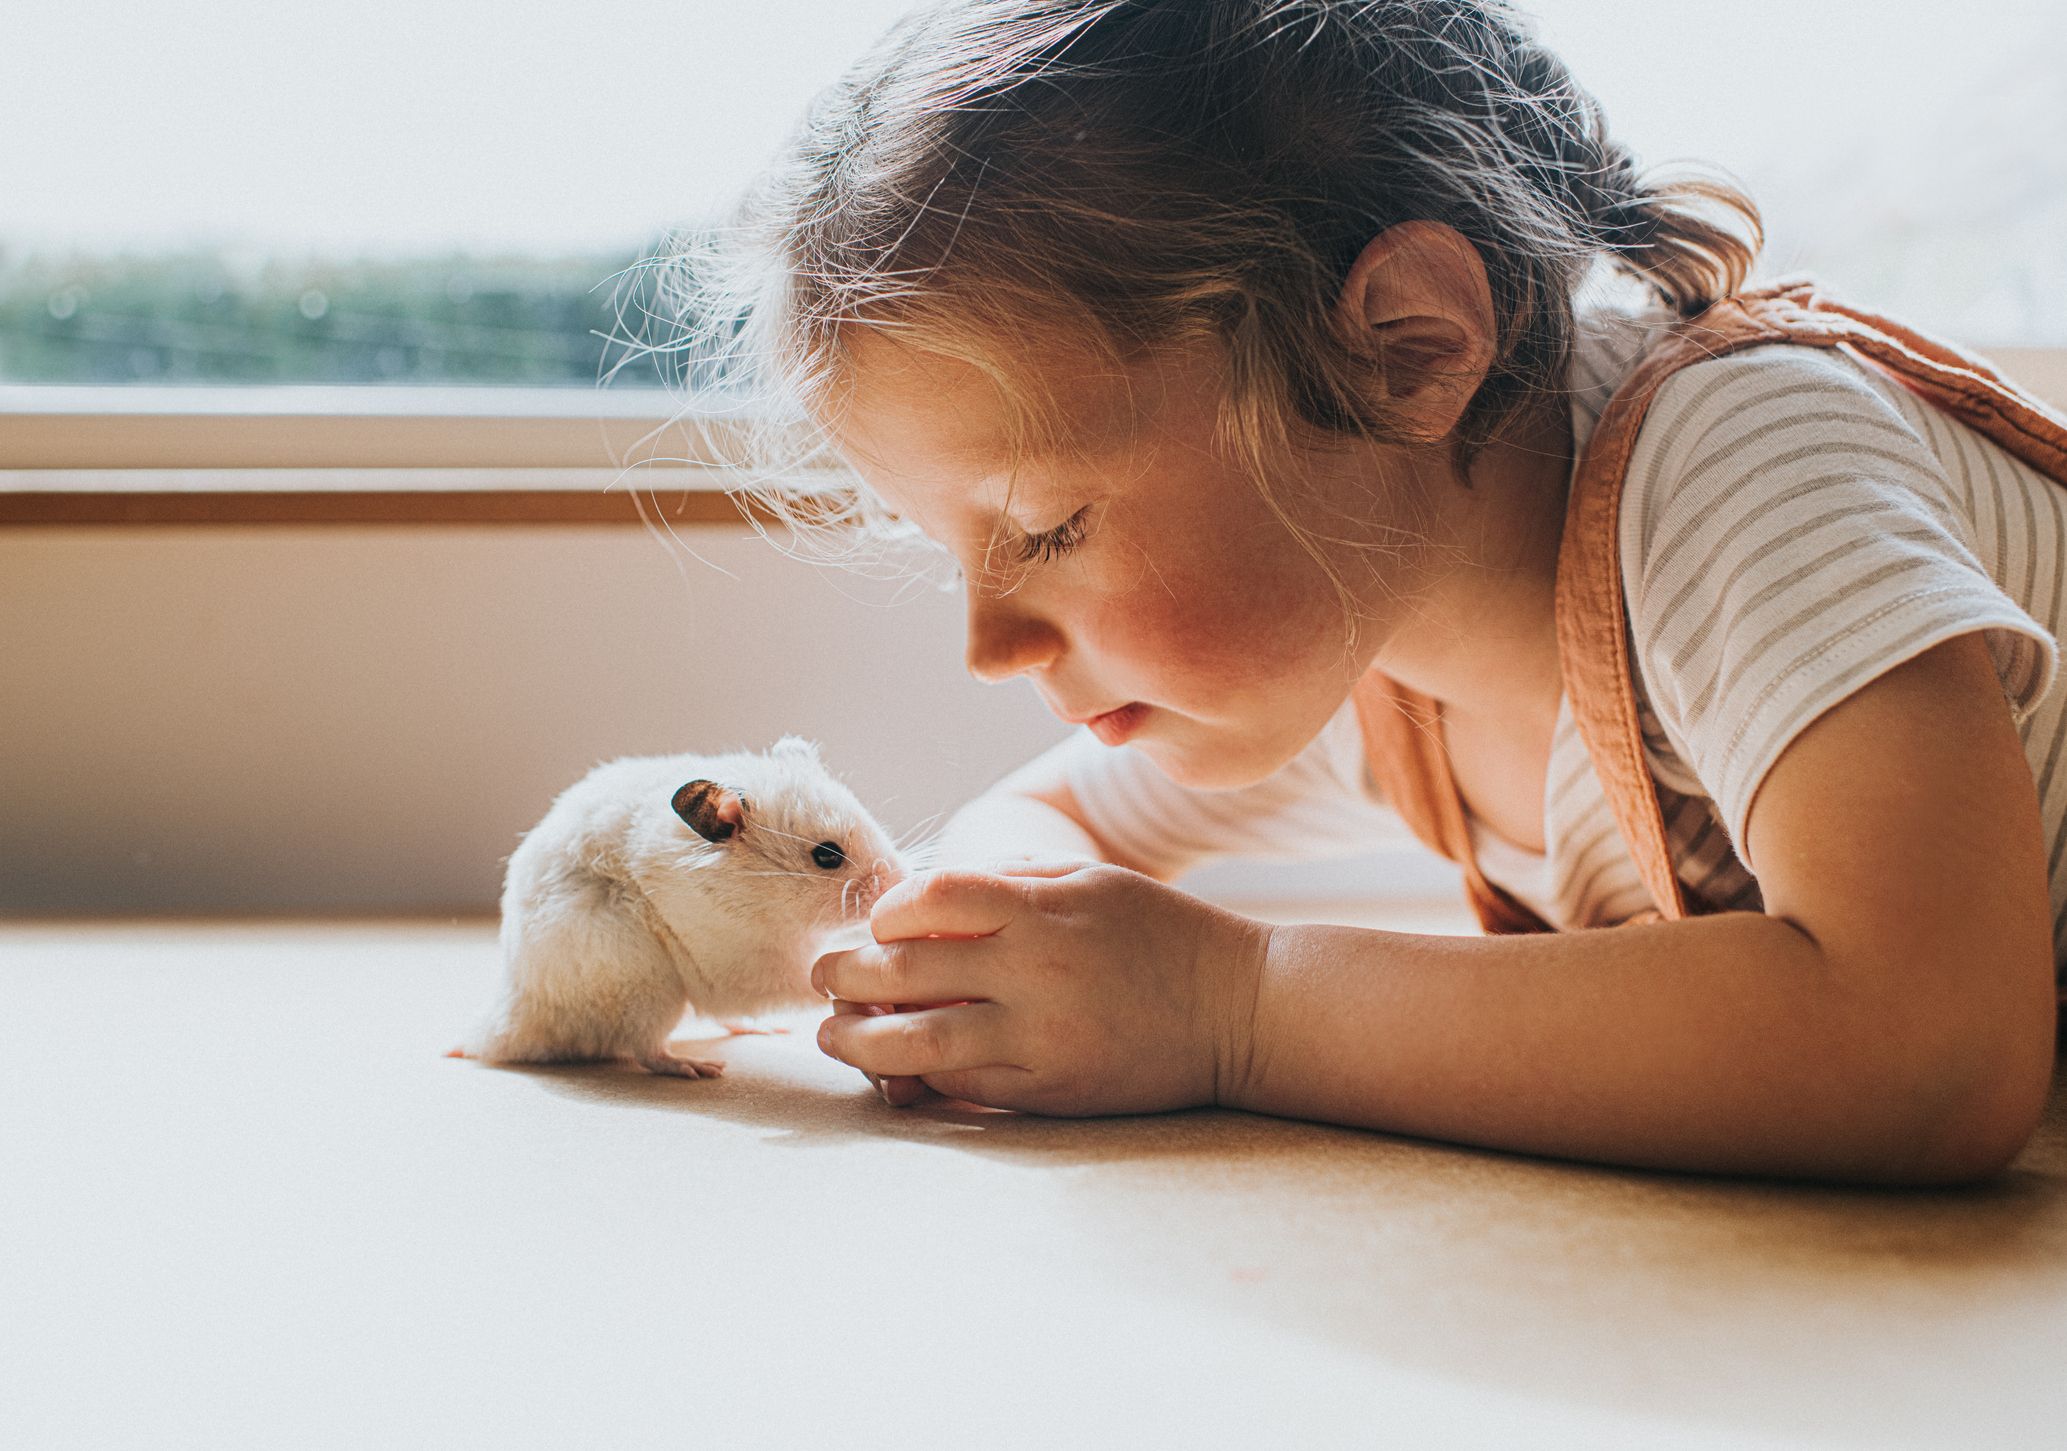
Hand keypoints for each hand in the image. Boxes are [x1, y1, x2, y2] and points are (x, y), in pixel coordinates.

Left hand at [811, 859, 1270, 1115]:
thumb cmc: (1160, 934)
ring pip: (916, 1044)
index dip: (885, 913)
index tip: (877, 925)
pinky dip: (917, 1079)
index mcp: (1042, 907)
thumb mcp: (1089, 879)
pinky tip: (895, 1070)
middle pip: (903, 970)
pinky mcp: (1050, 1092)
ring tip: (834, 1035)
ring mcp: (1040, 1037)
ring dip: (857, 1040)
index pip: (928, 900)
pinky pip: (961, 1089)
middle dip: (845, 974)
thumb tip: (919, 900)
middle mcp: (1034, 970)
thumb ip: (1007, 881)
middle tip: (823, 978)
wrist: (1241, 1010)